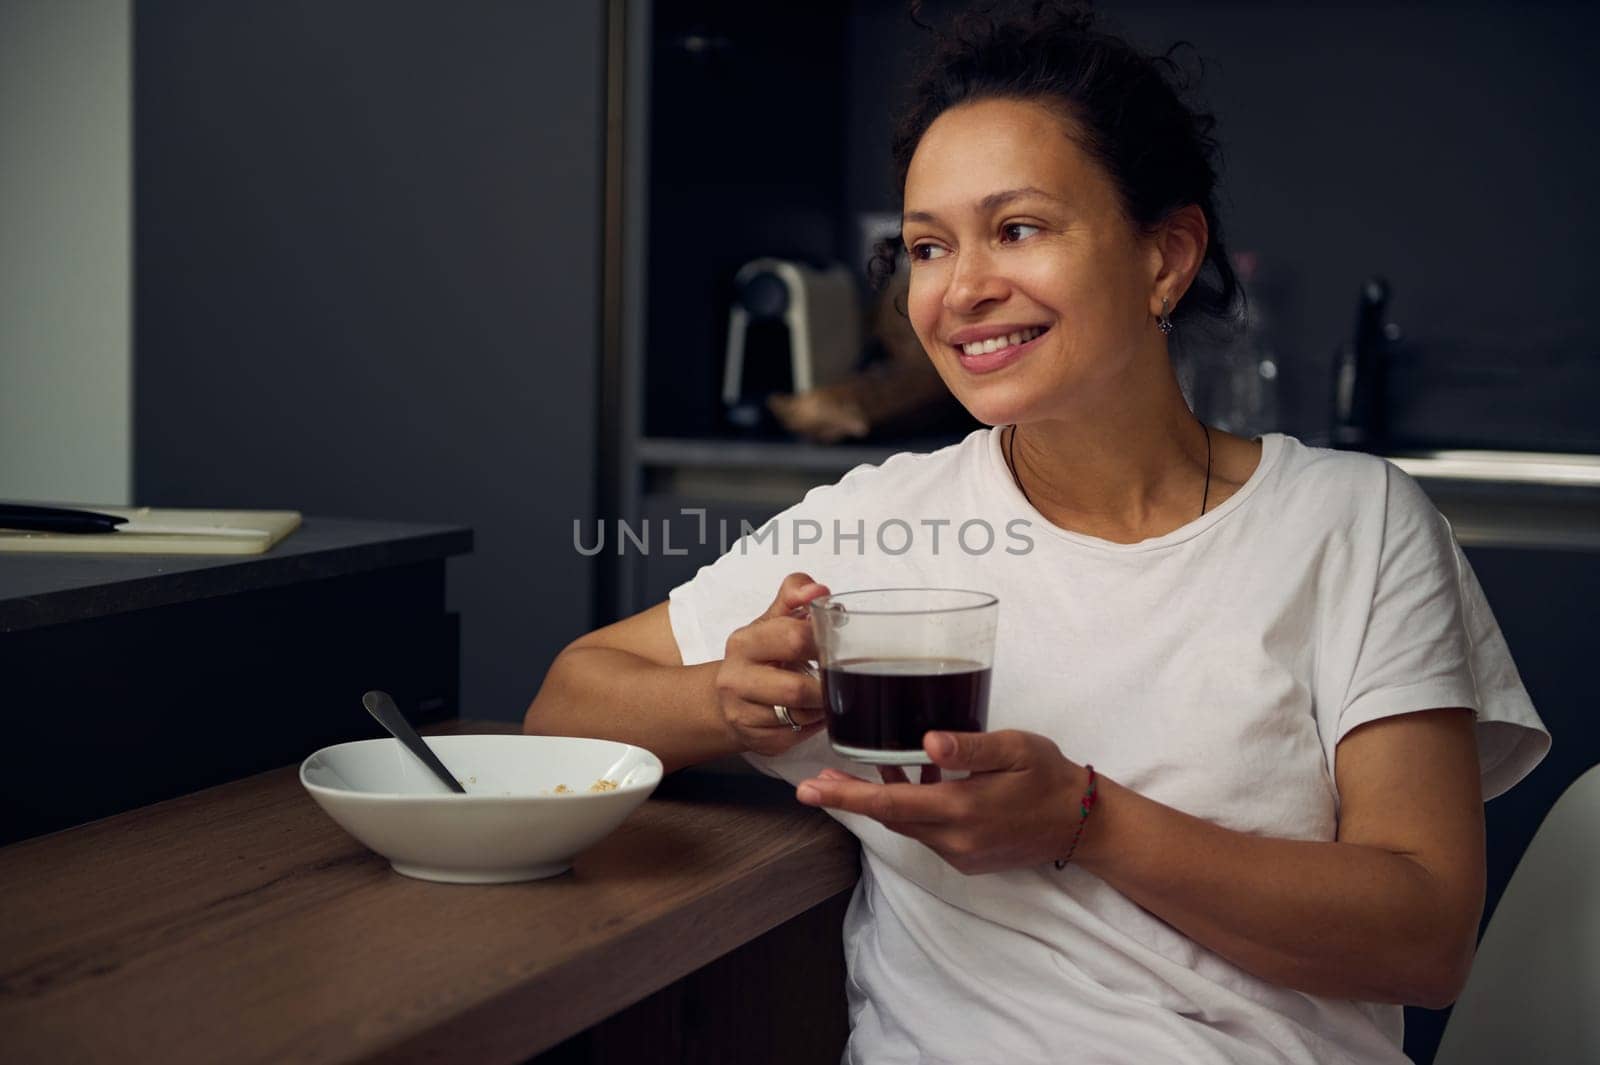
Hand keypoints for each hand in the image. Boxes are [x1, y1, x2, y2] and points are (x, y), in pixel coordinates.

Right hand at [715, 572, 830, 756]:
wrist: (727, 696)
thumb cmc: (759, 655)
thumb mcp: (772, 619)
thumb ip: (794, 595)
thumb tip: (817, 590)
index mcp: (743, 643)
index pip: (793, 638)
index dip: (822, 641)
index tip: (833, 642)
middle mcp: (736, 680)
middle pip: (796, 689)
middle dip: (823, 684)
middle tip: (836, 675)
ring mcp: (743, 715)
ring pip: (801, 716)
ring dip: (821, 706)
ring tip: (824, 693)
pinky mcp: (757, 741)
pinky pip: (798, 736)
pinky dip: (813, 724)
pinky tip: (811, 711)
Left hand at [795, 730, 1088, 874]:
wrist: (1084, 824)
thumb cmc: (1050, 777)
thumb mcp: (1016, 749)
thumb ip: (971, 747)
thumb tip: (928, 743)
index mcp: (962, 810)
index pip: (889, 806)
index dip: (845, 797)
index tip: (808, 790)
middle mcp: (955, 839)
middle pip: (890, 819)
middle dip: (852, 799)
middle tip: (817, 781)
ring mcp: (960, 854)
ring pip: (908, 825)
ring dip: (885, 801)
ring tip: (863, 772)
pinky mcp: (967, 858)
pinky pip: (928, 832)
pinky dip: (914, 809)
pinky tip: (917, 781)